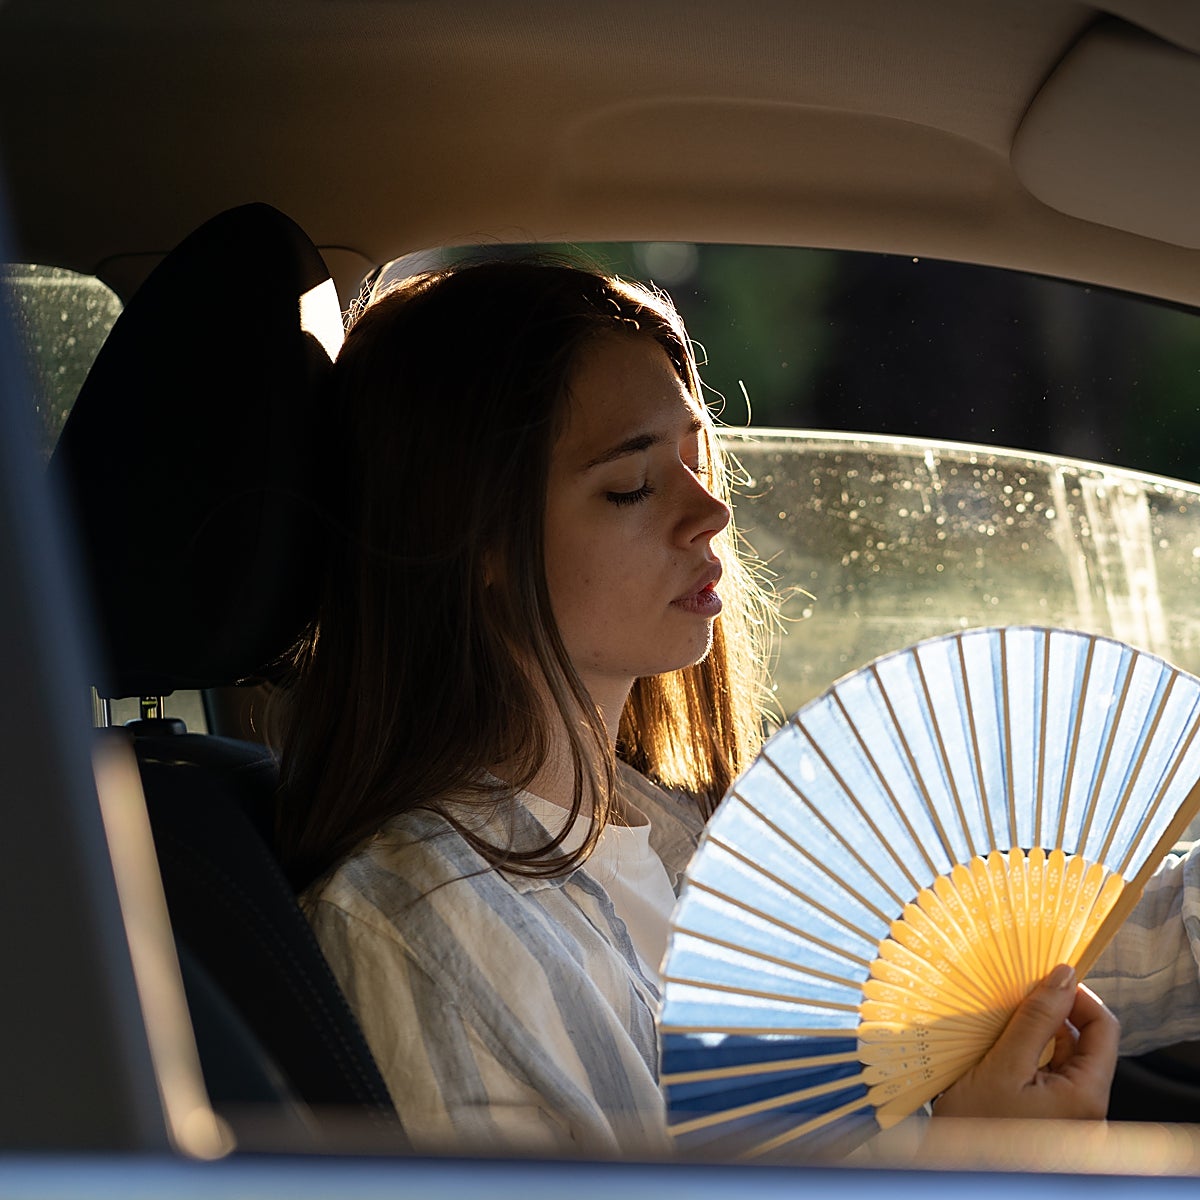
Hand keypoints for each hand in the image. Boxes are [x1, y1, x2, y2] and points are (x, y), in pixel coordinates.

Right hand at [932, 964, 1119, 1120]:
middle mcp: (1087, 1109)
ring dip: (1038, 1033)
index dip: (1078, 997)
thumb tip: (1063, 976)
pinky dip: (1029, 1055)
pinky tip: (1001, 1049)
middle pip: (1086, 1043)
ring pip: (1066, 1057)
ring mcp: (1070, 1117)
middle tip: (1019, 995)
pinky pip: (1050, 1075)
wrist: (954, 1175)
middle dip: (1053, 1014)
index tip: (1046, 978)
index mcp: (1086, 1097)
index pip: (1104, 1029)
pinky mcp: (1051, 1120)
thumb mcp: (1002, 1065)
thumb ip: (1035, 1019)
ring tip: (1004, 1022)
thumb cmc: (976, 1130)